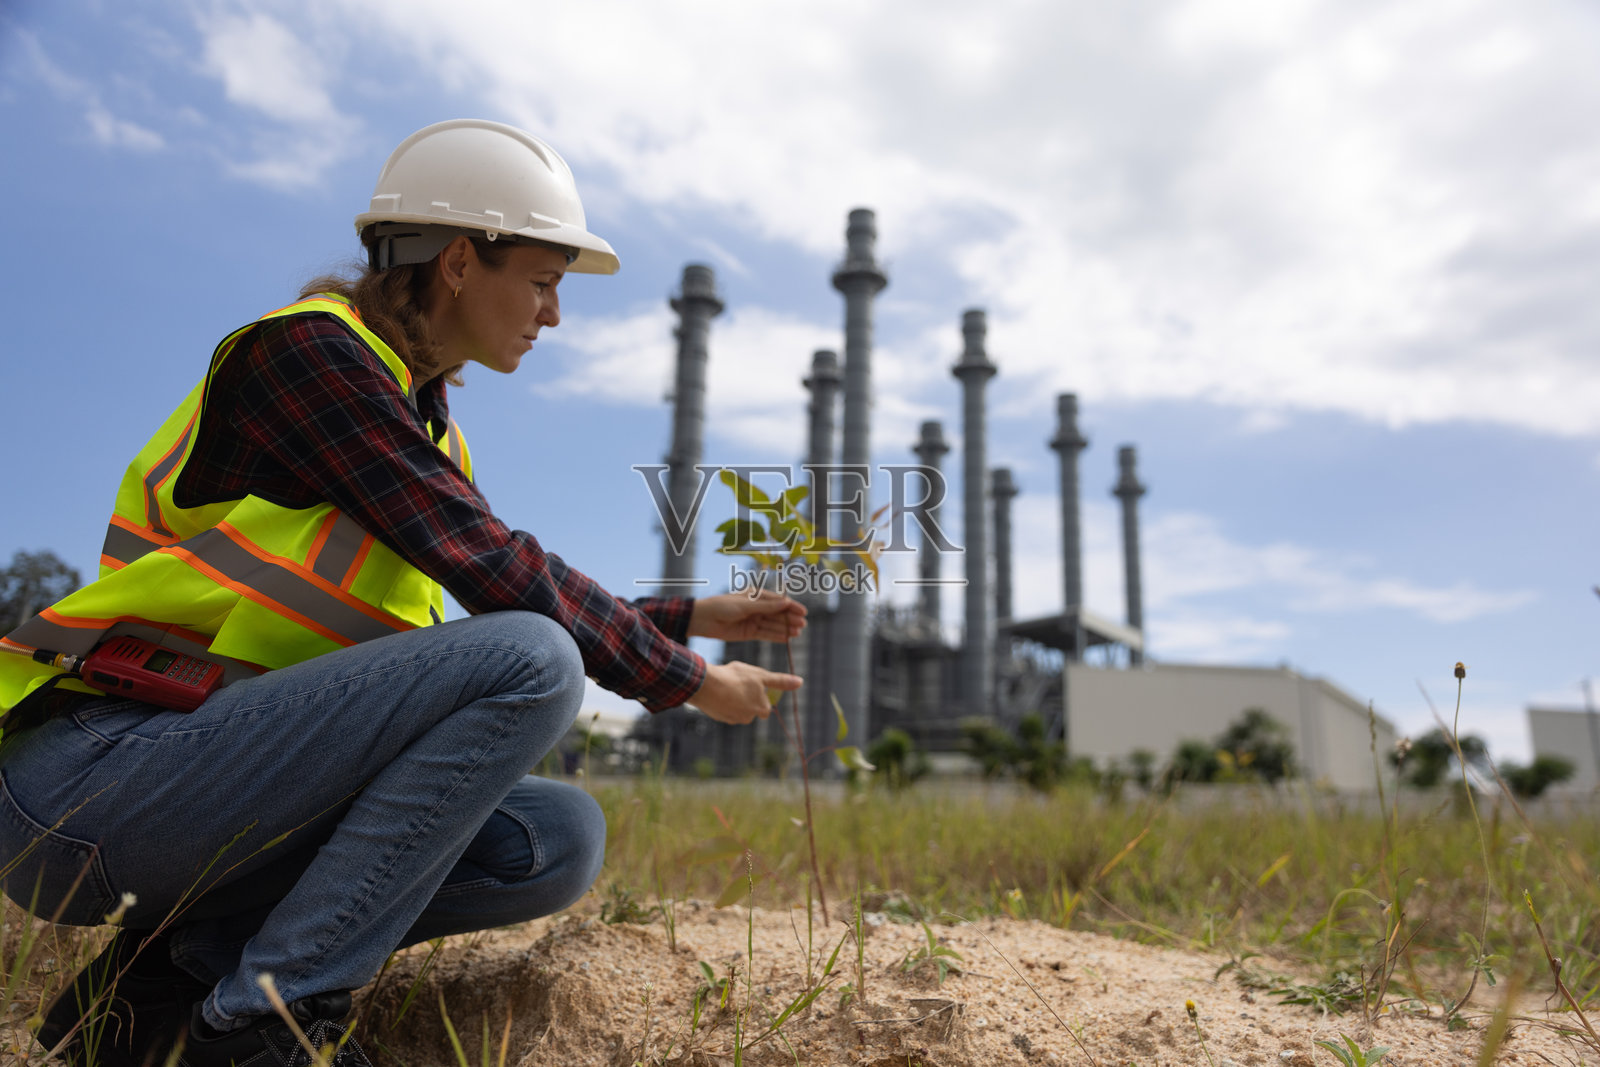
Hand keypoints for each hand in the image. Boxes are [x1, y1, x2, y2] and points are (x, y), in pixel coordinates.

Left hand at [688, 591, 806, 642]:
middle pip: (777, 614)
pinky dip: (776, 636)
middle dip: (790, 619)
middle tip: (803, 624)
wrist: (702, 620)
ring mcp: (753, 620)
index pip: (777, 601)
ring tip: (798, 632)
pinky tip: (787, 638)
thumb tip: (786, 602)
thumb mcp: (745, 605)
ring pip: (773, 625)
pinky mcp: (749, 632)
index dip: (791, 606)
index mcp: (756, 595)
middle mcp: (756, 608)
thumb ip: (766, 606)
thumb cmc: (722, 606)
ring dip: (785, 628)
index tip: (803, 612)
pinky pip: (765, 634)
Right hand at [689, 660, 801, 724]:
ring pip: (738, 710)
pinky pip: (725, 710)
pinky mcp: (719, 718)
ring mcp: (733, 719)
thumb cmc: (736, 678)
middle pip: (752, 710)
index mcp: (761, 709)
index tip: (753, 685)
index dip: (760, 695)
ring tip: (728, 686)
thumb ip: (780, 680)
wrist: (707, 685)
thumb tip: (800, 682)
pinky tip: (718, 692)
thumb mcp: (761, 675)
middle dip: (748, 700)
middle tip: (740, 684)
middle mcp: (748, 718)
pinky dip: (723, 702)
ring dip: (735, 701)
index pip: (766, 706)